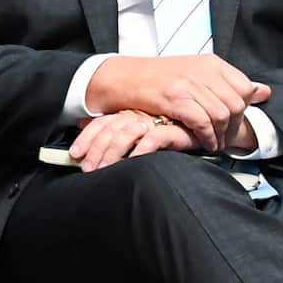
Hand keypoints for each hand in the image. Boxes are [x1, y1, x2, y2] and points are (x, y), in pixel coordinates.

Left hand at [68, 110, 195, 171]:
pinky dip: (142, 149)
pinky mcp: (177, 129)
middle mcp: (142, 115)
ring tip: (105, 168)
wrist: (207, 131)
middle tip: (89, 169)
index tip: (75, 154)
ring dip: (113, 152)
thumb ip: (118, 134)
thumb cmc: (174, 135)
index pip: (103, 121)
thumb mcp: (141, 134)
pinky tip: (133, 161)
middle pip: (112, 128)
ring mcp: (158, 121)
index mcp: (131, 113)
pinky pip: (155, 138)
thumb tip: (86, 130)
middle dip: (96, 150)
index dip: (87, 137)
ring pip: (128, 133)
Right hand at [86, 55, 270, 151]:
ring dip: (222, 135)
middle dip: (235, 126)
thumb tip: (264, 92)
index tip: (236, 122)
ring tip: (217, 145)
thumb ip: (230, 83)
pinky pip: (202, 122)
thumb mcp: (199, 73)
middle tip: (228, 140)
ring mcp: (189, 84)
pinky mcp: (174, 99)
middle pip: (236, 103)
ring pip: (221, 114)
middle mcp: (203, 71)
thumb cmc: (161, 79)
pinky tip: (205, 144)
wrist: (124, 78)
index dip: (245, 108)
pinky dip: (207, 137)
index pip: (245, 86)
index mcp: (212, 63)